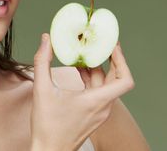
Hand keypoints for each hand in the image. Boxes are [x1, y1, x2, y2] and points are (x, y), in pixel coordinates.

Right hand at [30, 33, 134, 150]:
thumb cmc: (47, 127)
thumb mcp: (42, 90)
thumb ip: (42, 61)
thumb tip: (45, 40)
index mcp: (96, 101)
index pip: (125, 80)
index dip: (122, 60)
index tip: (113, 46)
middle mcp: (102, 107)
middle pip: (117, 79)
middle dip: (112, 59)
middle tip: (104, 42)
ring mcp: (99, 112)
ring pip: (107, 85)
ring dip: (99, 68)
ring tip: (87, 53)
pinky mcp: (93, 114)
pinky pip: (99, 92)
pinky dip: (92, 78)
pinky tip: (79, 70)